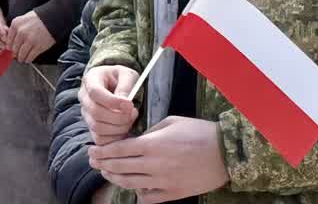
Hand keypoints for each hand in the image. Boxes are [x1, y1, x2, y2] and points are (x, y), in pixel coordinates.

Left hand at [8, 10, 56, 63]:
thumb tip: (9, 40)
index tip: (11, 49)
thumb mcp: (22, 20)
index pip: (8, 40)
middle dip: (15, 53)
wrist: (52, 18)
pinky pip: (30, 57)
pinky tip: (28, 59)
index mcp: (16, 24)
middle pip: (14, 49)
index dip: (10, 46)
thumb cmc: (38, 19)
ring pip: (21, 55)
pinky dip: (28, 59)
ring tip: (22, 58)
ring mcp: (30, 40)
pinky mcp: (38, 47)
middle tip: (17, 55)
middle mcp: (21, 32)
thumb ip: (15, 29)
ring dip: (21, 58)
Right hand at [81, 65, 139, 145]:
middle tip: (134, 113)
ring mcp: (86, 114)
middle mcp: (84, 97)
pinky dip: (115, 138)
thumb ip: (126, 86)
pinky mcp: (91, 128)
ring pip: (97, 128)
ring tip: (131, 120)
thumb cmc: (122, 78)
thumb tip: (124, 105)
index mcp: (91, 79)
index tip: (130, 105)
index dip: (112, 101)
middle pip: (95, 112)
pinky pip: (100, 139)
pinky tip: (125, 129)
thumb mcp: (127, 75)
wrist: (117, 85)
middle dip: (119, 117)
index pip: (95, 93)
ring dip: (119, 128)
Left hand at [89, 116, 228, 200]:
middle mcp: (154, 166)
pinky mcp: (173, 194)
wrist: (225, 153)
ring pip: (130, 184)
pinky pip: (148, 198)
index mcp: (152, 145)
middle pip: (119, 168)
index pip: (118, 150)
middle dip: (102, 165)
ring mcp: (163, 183)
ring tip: (107, 173)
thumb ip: (149, 132)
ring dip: (115, 179)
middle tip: (93, 161)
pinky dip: (137, 193)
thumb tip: (136, 140)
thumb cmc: (199, 132)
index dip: (101, 152)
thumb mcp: (170, 122)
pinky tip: (134, 187)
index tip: (92, 150)